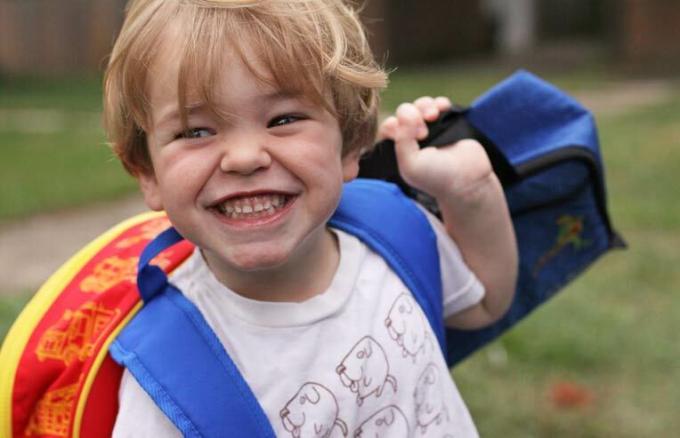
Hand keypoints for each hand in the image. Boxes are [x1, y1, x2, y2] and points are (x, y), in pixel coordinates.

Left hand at [378, 96, 492, 199]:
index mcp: (400, 148)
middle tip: (424, 133)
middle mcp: (412, 137)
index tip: (412, 138)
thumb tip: (407, 110)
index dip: (396, 125)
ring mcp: (430, 128)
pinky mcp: (447, 121)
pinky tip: (443, 107)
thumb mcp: (411, 164)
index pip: (388, 126)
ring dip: (425, 105)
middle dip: (412, 115)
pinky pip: (438, 103)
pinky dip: (439, 102)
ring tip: (433, 116)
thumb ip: (402, 139)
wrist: (468, 179)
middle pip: (404, 111)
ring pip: (420, 105)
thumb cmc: (436, 177)